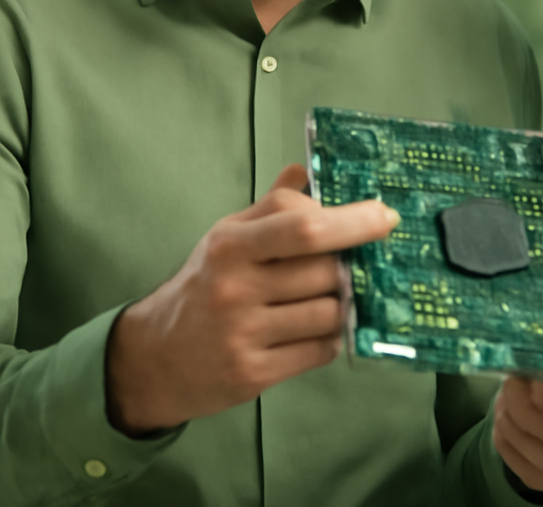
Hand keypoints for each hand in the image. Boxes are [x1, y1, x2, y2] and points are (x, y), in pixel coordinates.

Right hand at [106, 163, 399, 434]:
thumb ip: (272, 205)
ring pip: (330, 312)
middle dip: (346, 268)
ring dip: (340, 305)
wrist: (153, 357)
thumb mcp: (228, 236)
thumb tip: (306, 170)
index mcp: (231, 245)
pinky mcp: (252, 375)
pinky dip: (328, 338)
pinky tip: (311, 331)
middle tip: (344, 268)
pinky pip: (320, 351)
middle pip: (327, 271)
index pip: (305, 226)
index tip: (385, 216)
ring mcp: (242, 335)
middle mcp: (234, 288)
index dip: (354, 221)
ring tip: (323, 300)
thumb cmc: (205, 285)